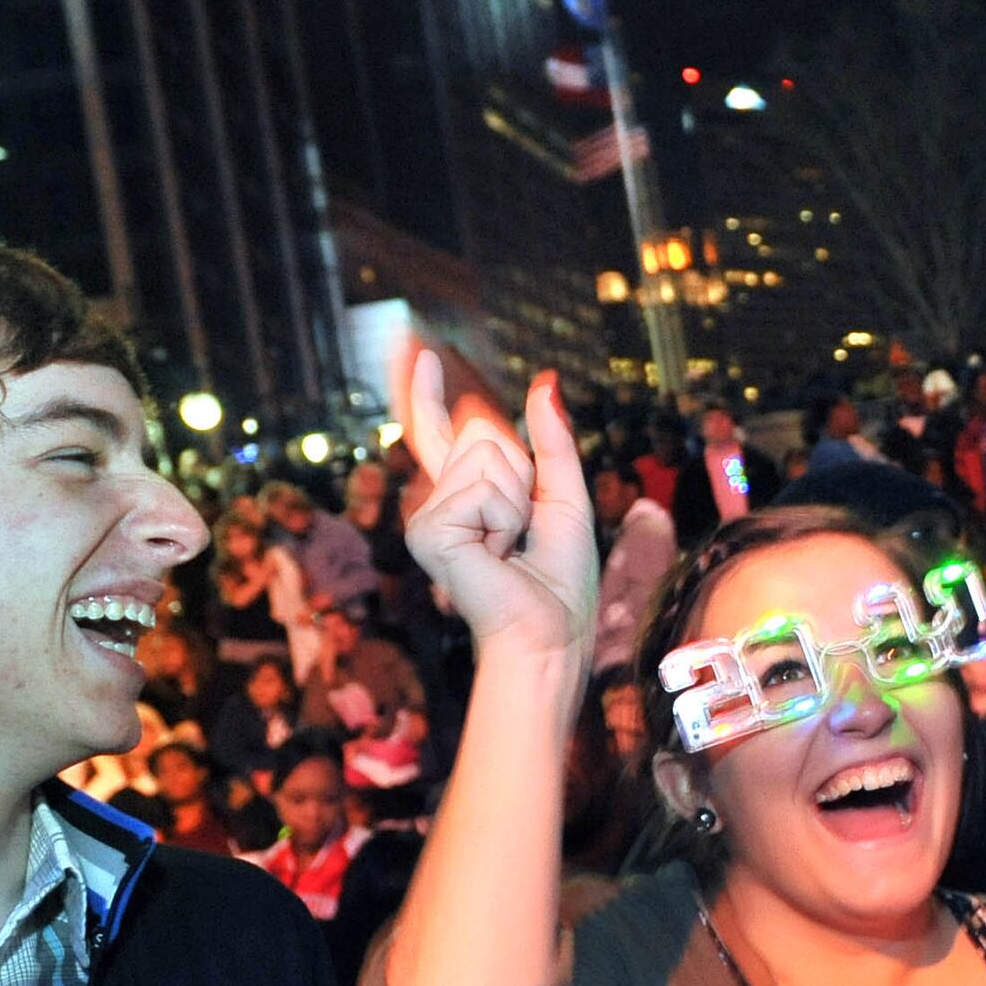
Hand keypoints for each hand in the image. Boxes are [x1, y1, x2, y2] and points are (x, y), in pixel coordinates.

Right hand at [398, 350, 595, 664]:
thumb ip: (552, 441)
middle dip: (521, 470)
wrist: (550, 630)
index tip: (420, 354)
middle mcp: (440, 499)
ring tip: (509, 543)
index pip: (443, 431)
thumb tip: (543, 381)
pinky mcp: (428, 530)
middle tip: (521, 527)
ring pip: (485, 454)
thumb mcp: (565, 495)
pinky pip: (481, 487)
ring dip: (517, 499)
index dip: (428, 391)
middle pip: (481, 430)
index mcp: (467, 492)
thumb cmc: (560, 577)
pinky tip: (496, 552)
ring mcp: (428, 514)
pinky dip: (505, 517)